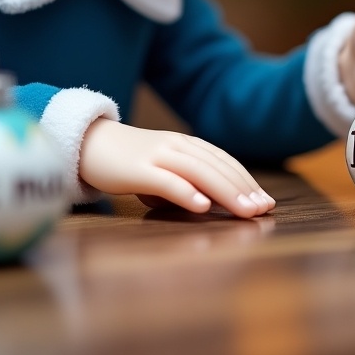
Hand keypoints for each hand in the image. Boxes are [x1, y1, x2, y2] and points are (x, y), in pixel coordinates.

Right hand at [78, 118, 274, 217]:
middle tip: (263, 209)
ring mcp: (157, 155)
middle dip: (243, 189)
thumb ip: (185, 180)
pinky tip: (203, 206)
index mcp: (185, 144)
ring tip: (246, 210)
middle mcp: (176, 146)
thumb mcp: (162, 168)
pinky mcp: (138, 169)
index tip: (265, 201)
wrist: (89, 143)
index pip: (223, 160)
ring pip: (199, 172)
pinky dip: (187, 192)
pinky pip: (167, 181)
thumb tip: (210, 203)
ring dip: (226, 192)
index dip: (246, 179)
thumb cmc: (128, 161)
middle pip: (217, 166)